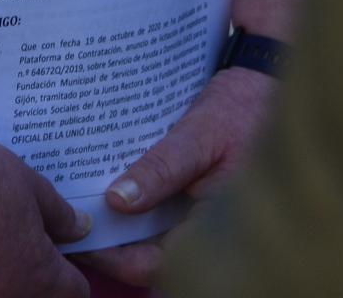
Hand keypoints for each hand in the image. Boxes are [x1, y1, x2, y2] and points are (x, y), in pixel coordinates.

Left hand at [74, 67, 275, 287]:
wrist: (269, 78)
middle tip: (73, 220)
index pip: (158, 265)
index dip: (117, 257)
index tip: (84, 239)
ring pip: (153, 232)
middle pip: (151, 252)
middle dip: (114, 239)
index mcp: (218, 228)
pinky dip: (136, 200)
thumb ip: (163, 169)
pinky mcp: (195, 193)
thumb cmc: (245, 106)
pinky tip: (109, 184)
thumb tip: (118, 201)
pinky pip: (161, 208)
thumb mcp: (202, 134)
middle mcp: (209, 228)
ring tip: (84, 202)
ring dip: (122, 222)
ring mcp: (201, 212)